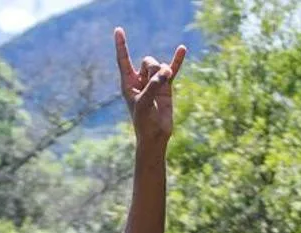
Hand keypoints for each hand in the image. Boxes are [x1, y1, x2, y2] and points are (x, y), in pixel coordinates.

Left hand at [116, 28, 186, 147]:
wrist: (155, 135)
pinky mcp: (165, 86)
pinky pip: (172, 69)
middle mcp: (139, 80)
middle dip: (154, 69)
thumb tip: (165, 71)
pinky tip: (182, 49)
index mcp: (127, 82)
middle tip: (155, 83)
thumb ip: (153, 86)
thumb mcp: (144, 103)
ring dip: (163, 73)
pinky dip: (177, 60)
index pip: (123, 59)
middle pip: (148, 61)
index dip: (121, 45)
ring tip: (164, 86)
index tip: (118, 30)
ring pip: (159, 66)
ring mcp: (153, 82)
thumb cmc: (144, 121)